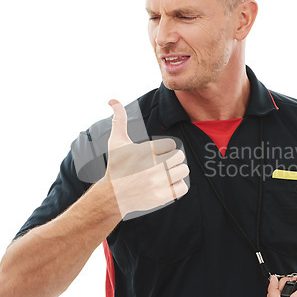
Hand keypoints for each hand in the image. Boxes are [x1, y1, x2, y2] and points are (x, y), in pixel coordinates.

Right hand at [104, 99, 189, 217]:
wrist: (112, 197)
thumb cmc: (116, 167)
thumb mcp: (116, 143)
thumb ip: (119, 120)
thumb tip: (112, 100)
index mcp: (144, 151)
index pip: (172, 145)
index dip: (165, 149)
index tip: (155, 155)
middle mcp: (152, 167)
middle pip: (180, 156)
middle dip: (173, 159)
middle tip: (162, 164)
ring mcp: (158, 183)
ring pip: (183, 171)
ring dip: (176, 172)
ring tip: (165, 174)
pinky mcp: (161, 197)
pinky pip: (183, 187)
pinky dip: (178, 186)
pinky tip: (167, 185)